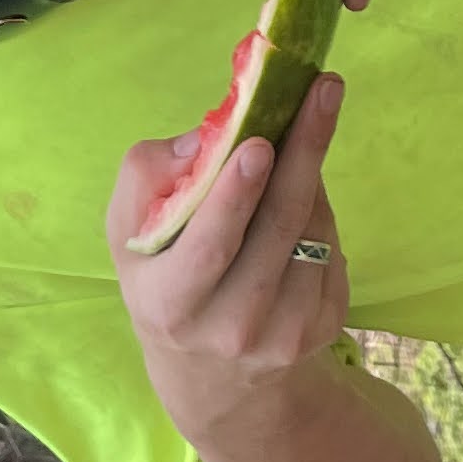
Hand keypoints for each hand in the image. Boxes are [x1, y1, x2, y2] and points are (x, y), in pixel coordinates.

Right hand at [110, 71, 355, 442]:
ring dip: (310, 175)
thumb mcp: (128, 230)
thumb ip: (150, 175)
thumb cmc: (163, 273)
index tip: (260, 142)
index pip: (208, 248)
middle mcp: (230, 328)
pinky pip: (333, 249)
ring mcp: (283, 335)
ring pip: (313, 233)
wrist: (210, 371)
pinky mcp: (322, 329)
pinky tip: (299, 200)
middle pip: (276, 230)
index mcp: (170, 303)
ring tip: (300, 135)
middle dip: (302, 154)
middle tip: (323, 91)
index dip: (234, 196)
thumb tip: (215, 138)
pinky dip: (320, 211)